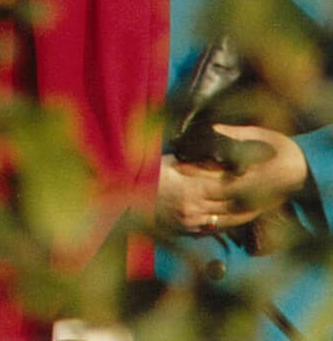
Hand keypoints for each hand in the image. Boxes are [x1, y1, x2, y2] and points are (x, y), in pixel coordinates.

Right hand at [157, 126, 308, 233]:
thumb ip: (198, 165)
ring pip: (230, 220)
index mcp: (191, 189)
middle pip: (235, 206)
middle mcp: (195, 210)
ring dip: (248, 212)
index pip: (230, 186)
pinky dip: (231, 221)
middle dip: (256, 198)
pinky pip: (216, 229)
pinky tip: (239, 215)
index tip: (263, 174)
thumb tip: (225, 164)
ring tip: (263, 203)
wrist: (120, 198)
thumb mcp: (170, 162)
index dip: (249, 181)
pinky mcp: (187, 232)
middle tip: (273, 190)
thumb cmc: (142, 173)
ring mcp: (192, 224)